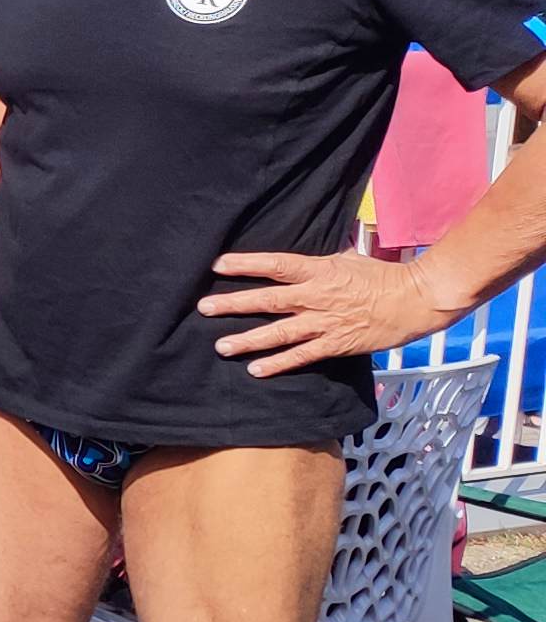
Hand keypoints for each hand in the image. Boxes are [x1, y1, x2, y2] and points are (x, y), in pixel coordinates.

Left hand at [199, 248, 460, 375]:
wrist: (418, 300)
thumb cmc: (385, 276)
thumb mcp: (350, 258)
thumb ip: (325, 259)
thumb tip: (310, 252)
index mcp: (319, 271)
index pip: (275, 265)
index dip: (246, 264)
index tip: (217, 265)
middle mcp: (317, 296)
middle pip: (268, 300)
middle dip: (233, 304)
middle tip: (204, 308)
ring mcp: (325, 322)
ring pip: (279, 332)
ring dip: (248, 340)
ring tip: (220, 346)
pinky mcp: (336, 344)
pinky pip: (302, 356)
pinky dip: (278, 364)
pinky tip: (255, 370)